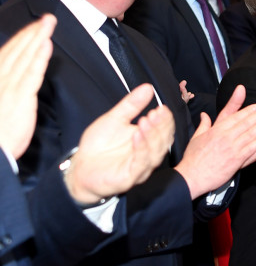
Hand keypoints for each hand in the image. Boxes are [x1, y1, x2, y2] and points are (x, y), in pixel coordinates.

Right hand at [0, 14, 54, 159]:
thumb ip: (4, 90)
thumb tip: (11, 81)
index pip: (8, 54)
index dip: (22, 39)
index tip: (34, 28)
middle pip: (17, 50)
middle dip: (32, 32)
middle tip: (47, 18)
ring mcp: (9, 86)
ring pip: (25, 56)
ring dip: (37, 37)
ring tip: (48, 23)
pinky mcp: (20, 97)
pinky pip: (31, 72)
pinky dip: (39, 56)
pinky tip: (46, 44)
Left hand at [65, 84, 175, 203]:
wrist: (80, 168)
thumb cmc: (99, 146)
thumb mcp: (114, 119)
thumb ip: (131, 105)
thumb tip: (148, 88)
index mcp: (148, 141)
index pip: (164, 130)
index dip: (165, 119)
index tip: (161, 107)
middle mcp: (148, 155)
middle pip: (163, 141)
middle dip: (161, 126)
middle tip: (155, 113)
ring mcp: (140, 168)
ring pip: (155, 152)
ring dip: (152, 136)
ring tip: (145, 121)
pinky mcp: (129, 178)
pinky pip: (140, 163)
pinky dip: (141, 149)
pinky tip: (137, 135)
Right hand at [175, 85, 255, 198]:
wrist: (192, 176)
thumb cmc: (193, 158)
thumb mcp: (196, 136)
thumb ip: (204, 124)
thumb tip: (204, 114)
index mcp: (217, 130)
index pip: (236, 117)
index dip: (248, 111)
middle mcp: (226, 137)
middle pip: (246, 123)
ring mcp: (233, 149)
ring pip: (251, 134)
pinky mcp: (237, 160)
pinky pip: (252, 148)